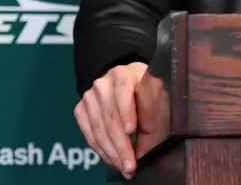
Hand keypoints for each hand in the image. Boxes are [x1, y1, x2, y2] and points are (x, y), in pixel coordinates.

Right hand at [74, 62, 147, 178]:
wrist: (129, 88)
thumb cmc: (149, 94)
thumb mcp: (159, 100)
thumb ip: (153, 117)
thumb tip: (142, 148)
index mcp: (128, 73)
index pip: (125, 90)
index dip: (127, 111)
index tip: (131, 130)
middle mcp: (105, 81)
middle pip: (111, 117)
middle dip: (122, 145)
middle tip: (131, 165)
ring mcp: (90, 95)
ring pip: (99, 129)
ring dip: (112, 153)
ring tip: (124, 168)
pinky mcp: (81, 109)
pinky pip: (89, 135)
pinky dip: (101, 151)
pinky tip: (113, 160)